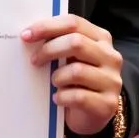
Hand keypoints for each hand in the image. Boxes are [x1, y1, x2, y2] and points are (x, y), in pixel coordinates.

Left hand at [22, 15, 121, 137]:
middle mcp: (110, 56)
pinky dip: (62, 97)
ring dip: (57, 77)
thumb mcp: (71, 57)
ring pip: (77, 71)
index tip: (26, 35)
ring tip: (54, 83)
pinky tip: (58, 98)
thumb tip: (30, 34)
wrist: (92, 114)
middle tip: (34, 60)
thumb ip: (60, 42)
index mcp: (101, 38)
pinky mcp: (107, 104)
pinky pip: (78, 96)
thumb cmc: (77, 80)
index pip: (74, 23)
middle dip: (49, 50)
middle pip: (76, 43)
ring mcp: (112, 81)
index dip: (48, 27)